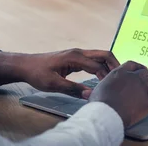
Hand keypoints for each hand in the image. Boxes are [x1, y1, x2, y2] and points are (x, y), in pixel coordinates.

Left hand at [0, 48, 119, 98]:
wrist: (26, 65)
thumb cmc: (37, 73)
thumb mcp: (53, 84)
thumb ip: (73, 89)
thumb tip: (90, 95)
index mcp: (75, 57)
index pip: (97, 66)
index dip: (106, 77)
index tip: (111, 88)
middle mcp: (79, 52)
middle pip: (104, 54)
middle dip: (115, 65)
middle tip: (122, 78)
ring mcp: (78, 54)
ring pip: (100, 56)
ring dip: (109, 65)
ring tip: (115, 79)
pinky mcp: (76, 58)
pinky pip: (94, 60)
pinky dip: (102, 66)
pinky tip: (103, 77)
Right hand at [89, 61, 147, 127]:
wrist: (106, 115)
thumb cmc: (98, 106)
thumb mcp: (94, 93)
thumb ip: (95, 90)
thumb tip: (85, 93)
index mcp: (120, 73)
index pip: (133, 65)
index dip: (139, 68)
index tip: (141, 71)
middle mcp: (133, 76)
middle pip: (146, 72)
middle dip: (147, 78)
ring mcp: (143, 86)